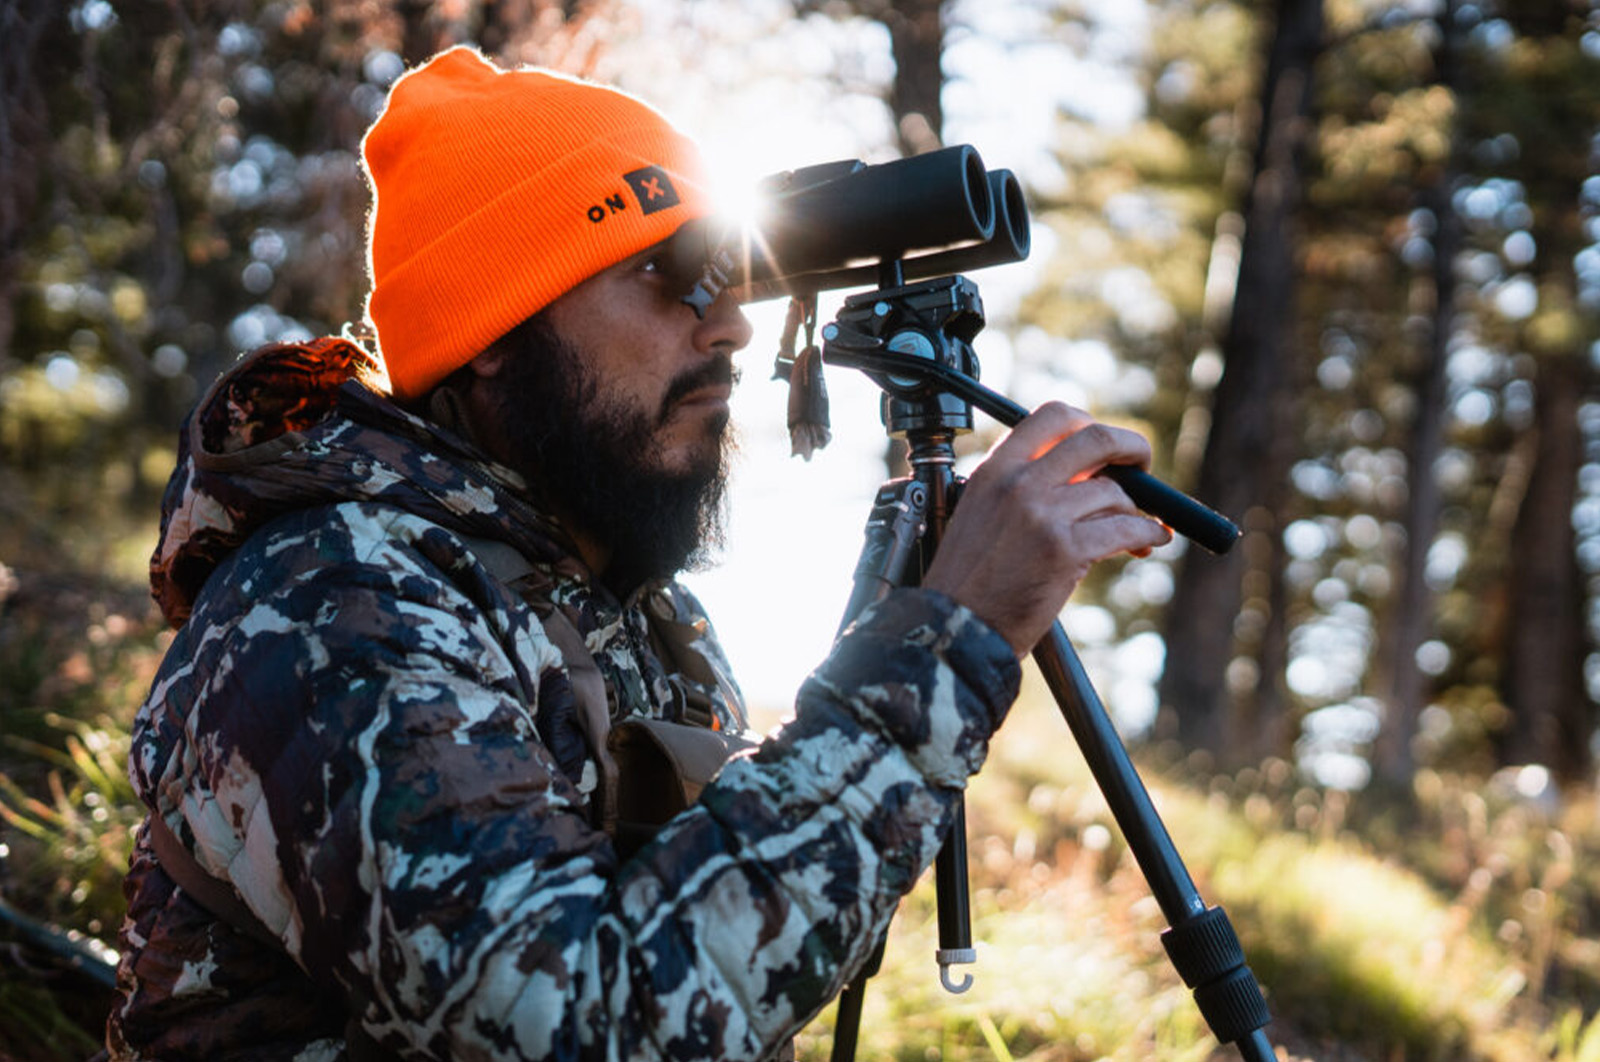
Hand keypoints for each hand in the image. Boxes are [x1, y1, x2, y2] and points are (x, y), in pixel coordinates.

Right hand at [923, 402, 1172, 656]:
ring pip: (1114, 491)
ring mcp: (1042, 514)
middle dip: (1131, 448)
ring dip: (1134, 510)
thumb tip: (1089, 475)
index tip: (1103, 446)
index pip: (1052, 416)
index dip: (1088, 424)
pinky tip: (1149, 540)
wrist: (958, 627)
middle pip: (1095, 438)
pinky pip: (1125, 529)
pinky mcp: (1064, 550)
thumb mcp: (984, 513)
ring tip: (1137, 530)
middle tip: (1142, 464)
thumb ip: (1025, 485)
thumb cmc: (971, 579)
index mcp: (996, 469)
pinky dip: (1147, 533)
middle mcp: (1018, 483)